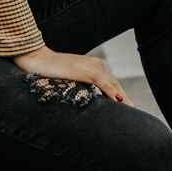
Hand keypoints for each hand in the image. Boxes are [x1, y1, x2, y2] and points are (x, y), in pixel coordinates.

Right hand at [11, 45, 134, 106]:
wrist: (36, 58)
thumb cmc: (47, 71)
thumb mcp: (67, 79)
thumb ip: (79, 86)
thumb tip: (85, 100)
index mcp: (92, 66)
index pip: (110, 83)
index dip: (119, 95)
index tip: (127, 106)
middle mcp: (96, 64)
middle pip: (115, 85)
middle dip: (125, 99)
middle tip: (135, 111)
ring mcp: (92, 67)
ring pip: (113, 85)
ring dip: (123, 99)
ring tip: (132, 111)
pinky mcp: (87, 71)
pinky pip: (103, 84)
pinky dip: (113, 93)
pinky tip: (120, 102)